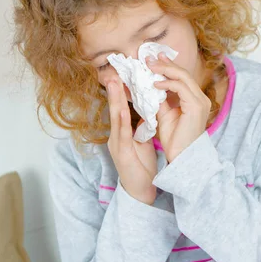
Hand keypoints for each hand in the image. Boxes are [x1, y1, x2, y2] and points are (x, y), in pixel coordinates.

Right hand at [107, 78, 157, 204]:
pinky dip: (122, 120)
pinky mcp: (121, 153)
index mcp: (122, 132)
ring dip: (114, 100)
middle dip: (114, 90)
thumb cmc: (141, 165)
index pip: (121, 108)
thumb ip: (142, 126)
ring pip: (115, 118)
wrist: (140, 190)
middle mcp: (116, 136)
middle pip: (114, 109)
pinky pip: (122, 134)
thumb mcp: (142, 141)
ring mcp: (117, 144)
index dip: (120, 92)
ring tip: (114, 83)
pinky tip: (123, 109)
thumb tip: (147, 110)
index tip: (122, 75)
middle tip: (113, 72)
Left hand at [148, 53, 210, 162]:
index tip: (154, 59)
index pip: (182, 77)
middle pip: (184, 74)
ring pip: (183, 77)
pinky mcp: (196, 106)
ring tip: (149, 66)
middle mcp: (201, 98)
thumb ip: (160, 99)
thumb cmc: (174, 140)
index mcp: (195, 100)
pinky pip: (181, 88)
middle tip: (149, 58)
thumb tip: (149, 85)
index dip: (168, 66)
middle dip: (165, 64)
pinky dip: (167, 83)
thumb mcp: (164, 114)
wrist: (181, 157)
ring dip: (165, 70)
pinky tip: (155, 83)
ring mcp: (201, 102)